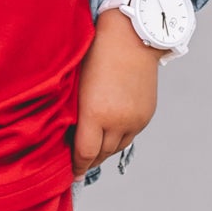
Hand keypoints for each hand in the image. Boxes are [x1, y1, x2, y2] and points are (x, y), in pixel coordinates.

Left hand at [70, 12, 161, 176]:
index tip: (70, 174)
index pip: (84, 154)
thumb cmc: (95, 54)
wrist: (132, 36)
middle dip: (88, 161)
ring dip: (104, 151)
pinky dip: (118, 139)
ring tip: (92, 151)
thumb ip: (73, 113)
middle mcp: (118, 122)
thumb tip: (65, 134)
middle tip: (77, 164)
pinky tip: (108, 134)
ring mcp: (135, 120)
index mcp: (95, 114)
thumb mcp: (76, 84)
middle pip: (101, 154)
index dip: (76, 166)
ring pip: (116, 148)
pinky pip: (129, 136)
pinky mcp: (146, 115)